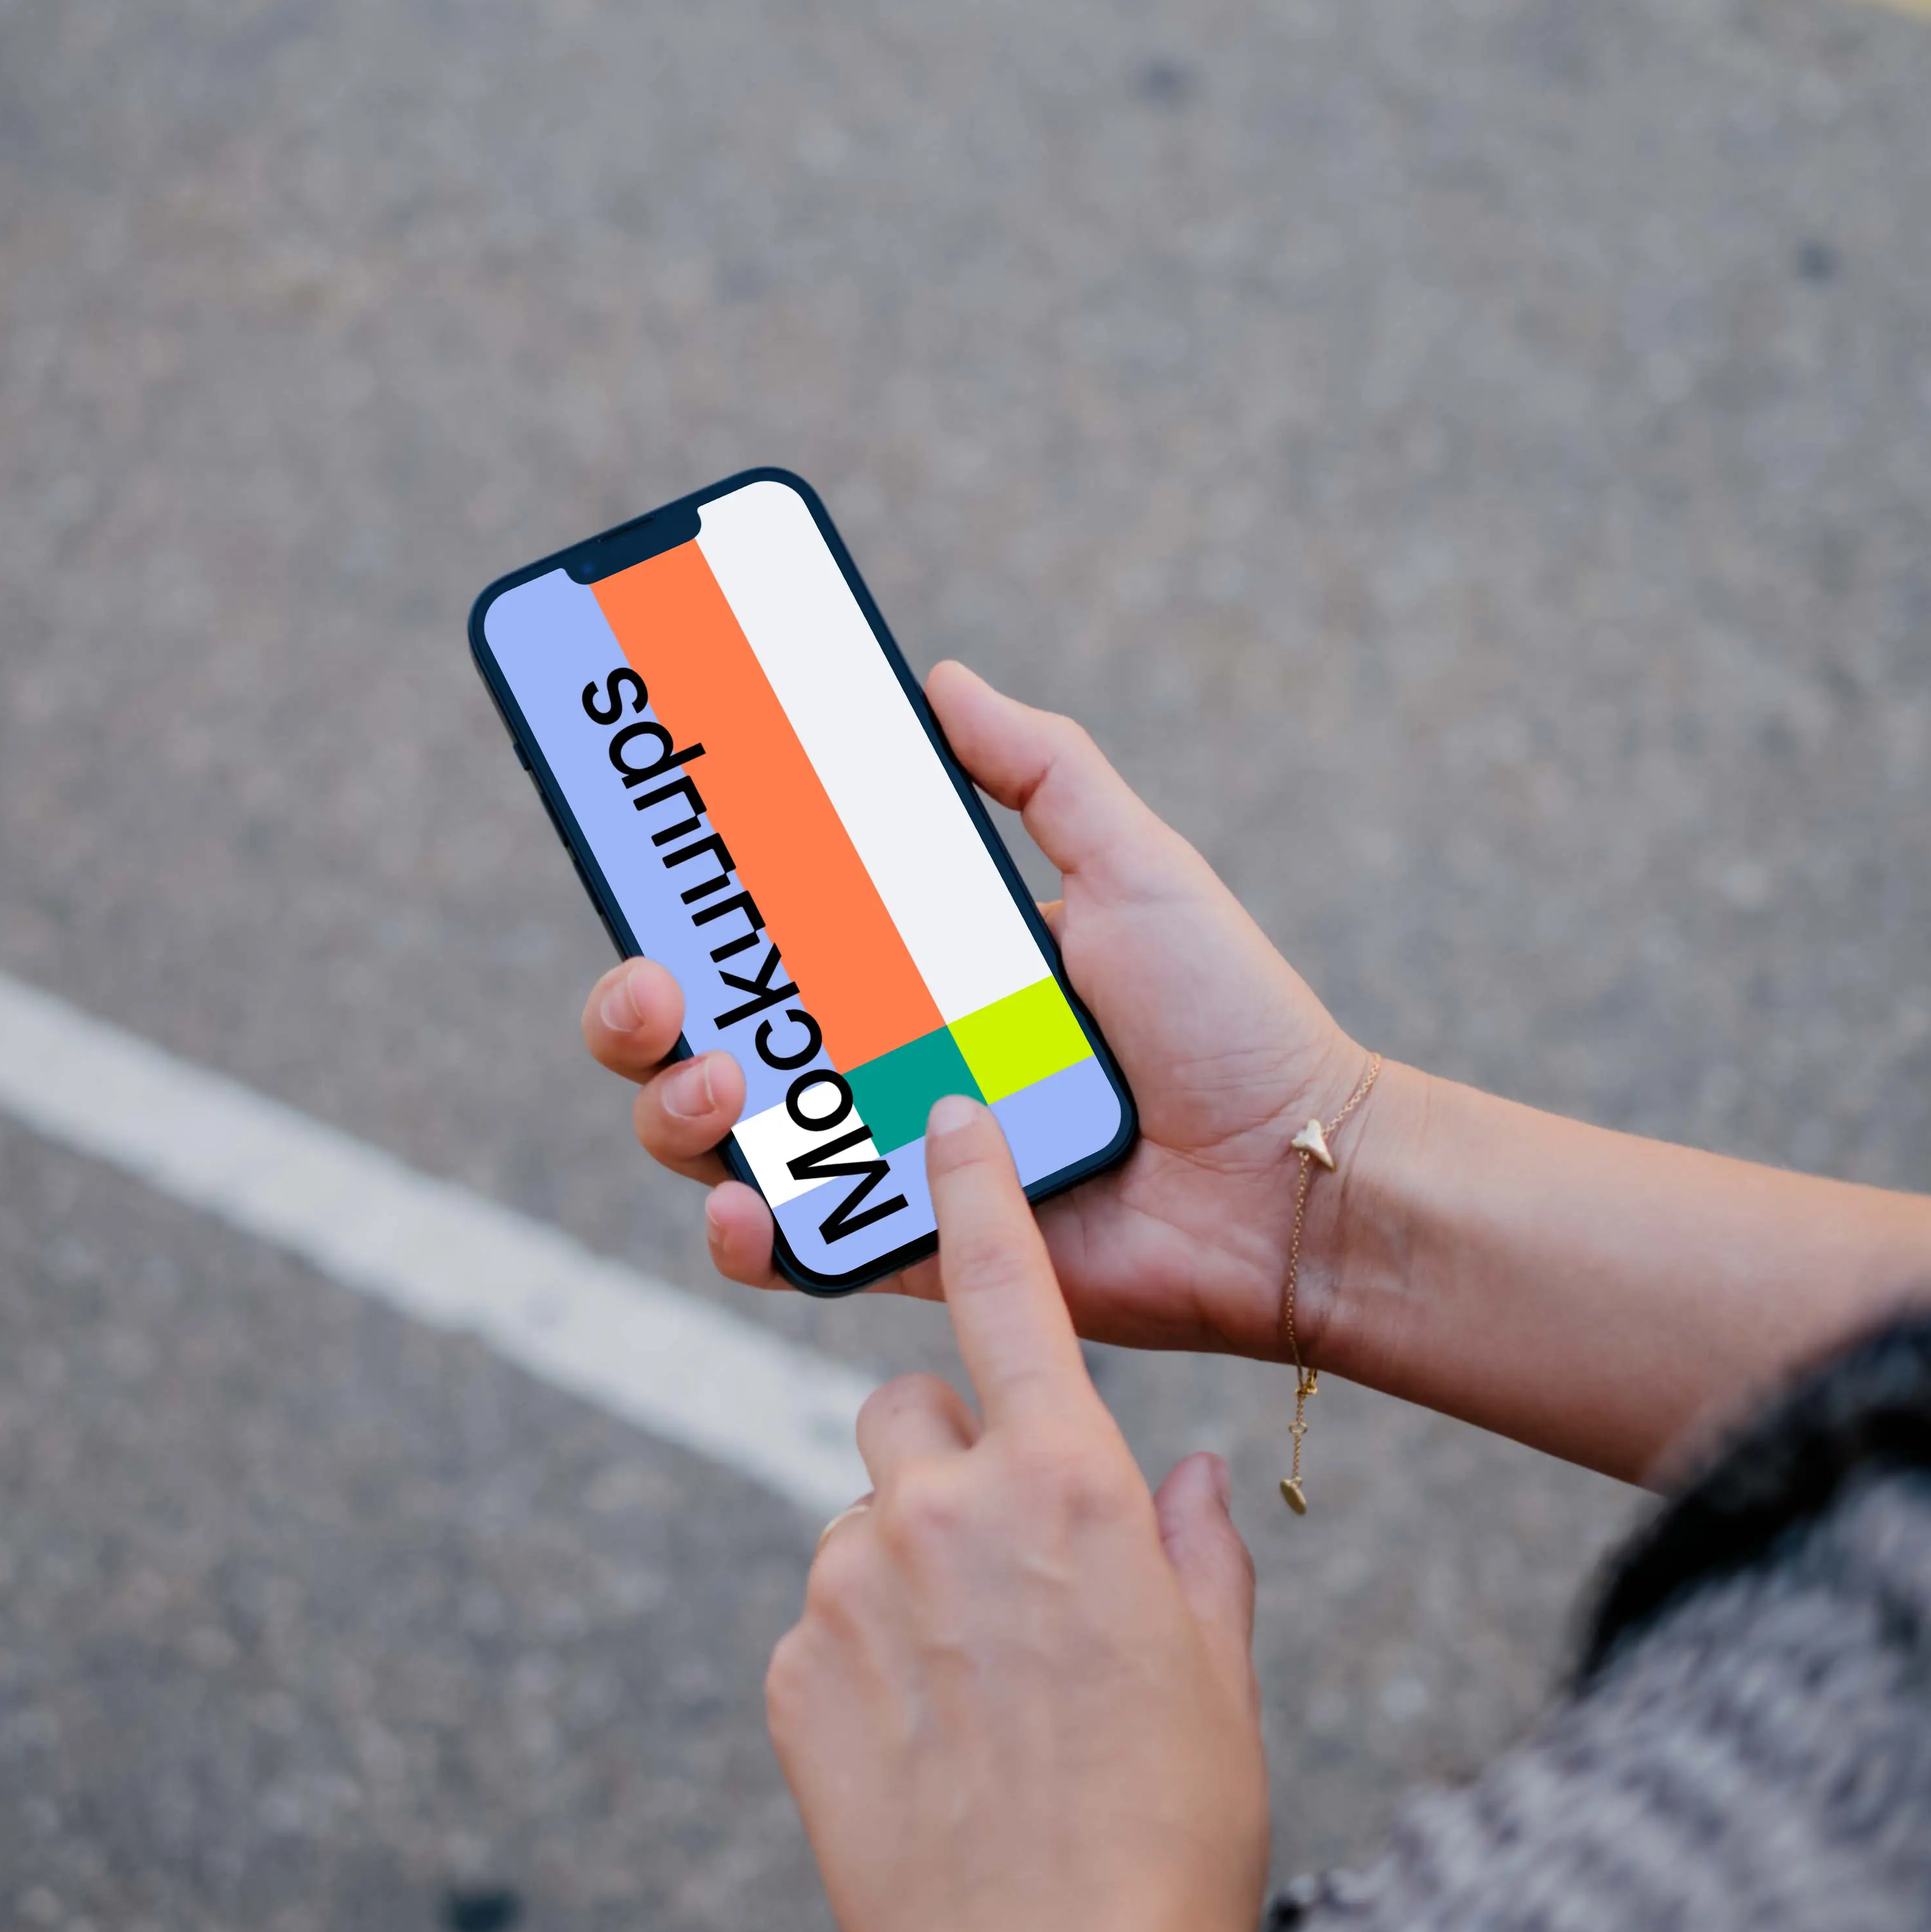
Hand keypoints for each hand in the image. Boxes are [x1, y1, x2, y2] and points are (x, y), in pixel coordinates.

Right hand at [580, 660, 1366, 1356]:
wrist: (1295, 1180)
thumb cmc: (1231, 1022)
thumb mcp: (1134, 865)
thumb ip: (1041, 769)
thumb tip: (941, 678)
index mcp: (915, 969)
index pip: (763, 931)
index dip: (683, 900)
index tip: (641, 854)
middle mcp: (883, 1062)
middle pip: (704, 1035)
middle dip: (635, 1011)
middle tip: (655, 985)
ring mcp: (889, 1160)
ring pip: (719, 1144)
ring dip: (674, 1109)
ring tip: (718, 1078)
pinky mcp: (913, 1253)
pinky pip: (796, 1253)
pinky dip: (745, 1235)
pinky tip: (743, 1205)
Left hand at [769, 1095, 1268, 1931]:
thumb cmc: (1166, 1833)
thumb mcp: (1218, 1672)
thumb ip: (1192, 1550)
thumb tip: (1185, 1480)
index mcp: (1066, 1485)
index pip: (1006, 1291)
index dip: (974, 1194)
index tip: (944, 1125)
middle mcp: (940, 1511)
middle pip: (908, 1415)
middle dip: (946, 1463)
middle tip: (1005, 1574)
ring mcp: (849, 1589)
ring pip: (866, 1532)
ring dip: (909, 1582)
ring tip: (979, 1708)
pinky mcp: (791, 1674)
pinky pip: (826, 1632)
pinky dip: (868, 1670)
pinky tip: (928, 1758)